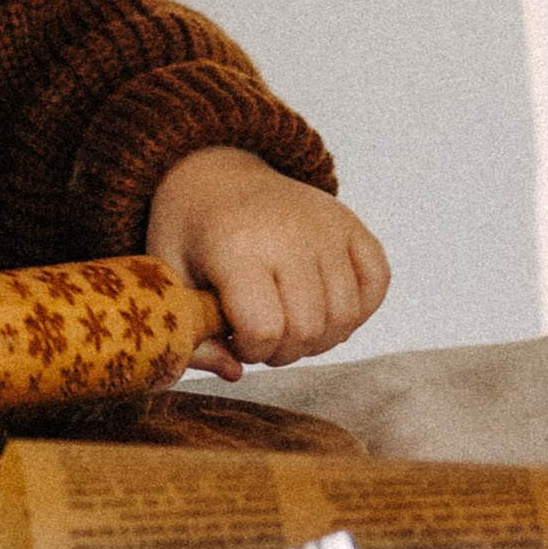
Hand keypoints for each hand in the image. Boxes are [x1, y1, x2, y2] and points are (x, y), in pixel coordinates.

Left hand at [145, 146, 391, 368]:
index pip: (264, 329)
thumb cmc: (190, 233)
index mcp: (235, 245)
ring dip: (319, 337)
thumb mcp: (170, 278)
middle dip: (282, 350)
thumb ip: (192, 334)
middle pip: (309, 330)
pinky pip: (378, 281)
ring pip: (346, 315)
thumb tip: (234, 373)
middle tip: (261, 333)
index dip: (249, 349)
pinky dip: (359, 307)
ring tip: (289, 321)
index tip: (233, 334)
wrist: (217, 175)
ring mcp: (325, 224)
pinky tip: (324, 305)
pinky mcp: (350, 222)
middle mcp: (288, 232)